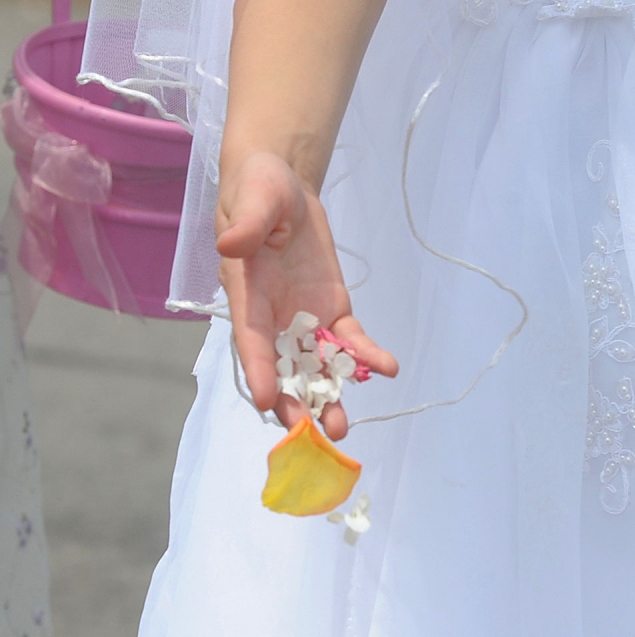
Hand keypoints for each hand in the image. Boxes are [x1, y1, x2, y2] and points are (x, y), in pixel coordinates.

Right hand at [216, 152, 397, 439]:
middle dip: (295, 400)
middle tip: (312, 432)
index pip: (250, 339)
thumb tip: (230, 245)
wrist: (286, 188)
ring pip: (316, 366)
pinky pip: (348, 341)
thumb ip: (246, 224)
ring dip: (330, 396)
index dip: (257, 370)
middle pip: (282, 367)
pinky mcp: (332, 312)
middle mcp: (273, 318)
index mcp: (247, 296)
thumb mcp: (254, 198)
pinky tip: (386, 368)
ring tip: (342, 427)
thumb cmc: (259, 189)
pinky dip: (365, 356)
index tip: (268, 402)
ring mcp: (304, 319)